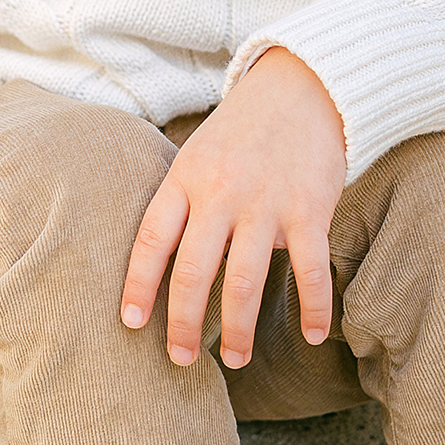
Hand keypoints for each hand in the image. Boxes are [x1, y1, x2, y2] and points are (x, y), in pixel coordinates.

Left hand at [121, 48, 347, 369]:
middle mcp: (221, 193)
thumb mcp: (197, 153)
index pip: (151, 240)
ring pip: (243, 282)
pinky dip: (313, 307)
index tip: (130, 324)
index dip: (137, 285)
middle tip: (179, 359)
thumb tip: (160, 262)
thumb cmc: (244, 128)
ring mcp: (267, 203)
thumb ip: (181, 201)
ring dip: (237, 329)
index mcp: (186, 178)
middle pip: (192, 273)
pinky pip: (310, 270)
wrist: (305, 85)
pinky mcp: (310, 209)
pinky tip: (314, 335)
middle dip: (182, 324)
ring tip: (234, 359)